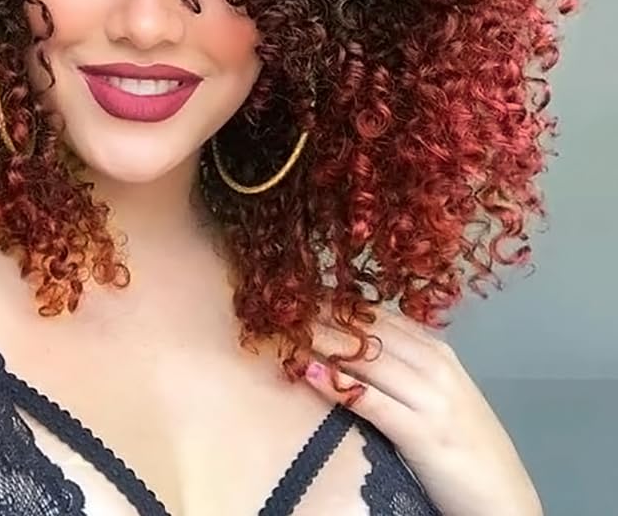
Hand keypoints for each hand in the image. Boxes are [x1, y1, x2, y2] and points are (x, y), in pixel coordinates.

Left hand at [303, 305, 542, 515]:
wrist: (505, 502)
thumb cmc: (467, 448)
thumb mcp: (440, 396)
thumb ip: (407, 368)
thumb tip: (357, 346)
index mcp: (439, 354)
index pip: (380, 317)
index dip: (338, 303)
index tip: (301, 293)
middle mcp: (435, 367)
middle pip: (370, 331)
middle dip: (324, 316)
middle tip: (283, 305)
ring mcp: (431, 399)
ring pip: (368, 358)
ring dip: (323, 341)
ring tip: (287, 329)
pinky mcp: (423, 434)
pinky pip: (372, 401)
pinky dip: (338, 384)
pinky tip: (310, 371)